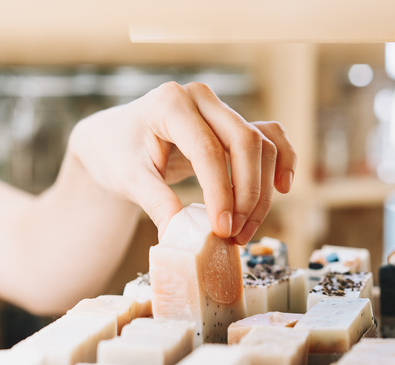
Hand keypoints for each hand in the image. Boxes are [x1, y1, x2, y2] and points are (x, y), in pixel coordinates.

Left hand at [67, 81, 295, 243]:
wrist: (111, 138)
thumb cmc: (115, 152)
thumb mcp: (127, 178)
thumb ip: (156, 203)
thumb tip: (181, 236)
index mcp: (170, 104)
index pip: (208, 149)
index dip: (221, 192)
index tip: (222, 229)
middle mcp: (200, 99)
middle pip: (244, 142)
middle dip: (246, 193)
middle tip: (234, 234)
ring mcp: (218, 109)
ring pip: (260, 145)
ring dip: (261, 190)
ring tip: (243, 230)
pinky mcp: (230, 125)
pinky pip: (268, 137)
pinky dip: (281, 160)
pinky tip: (283, 187)